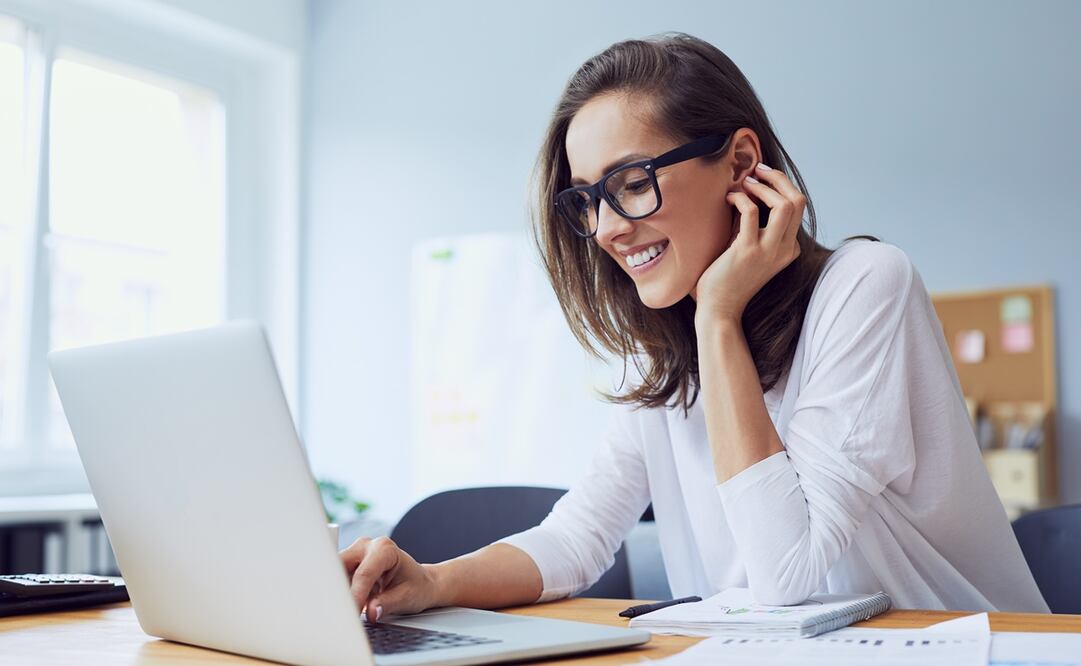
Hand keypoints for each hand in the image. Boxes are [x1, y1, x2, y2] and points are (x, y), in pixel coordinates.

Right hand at [340, 536, 440, 620]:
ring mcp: (355, 553)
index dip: (356, 596)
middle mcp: (367, 546)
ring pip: (334, 572)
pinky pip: (336, 578)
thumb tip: (370, 612)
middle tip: (340, 613)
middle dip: (338, 590)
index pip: (363, 574)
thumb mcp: (406, 598)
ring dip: (338, 592)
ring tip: (349, 609)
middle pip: (340, 566)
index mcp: (384, 549)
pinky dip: (340, 593)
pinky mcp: (347, 563)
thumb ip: (387, 604)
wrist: (419, 583)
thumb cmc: (416, 586)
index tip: (351, 613)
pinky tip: (349, 603)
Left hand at [694, 162, 804, 323]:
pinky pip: (751, 211)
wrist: (719, 309)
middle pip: (798, 201)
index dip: (780, 186)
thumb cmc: (728, 278)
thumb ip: (754, 225)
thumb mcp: (749, 249)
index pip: (797, 207)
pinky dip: (740, 198)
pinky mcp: (748, 251)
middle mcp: (785, 249)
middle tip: (758, 170)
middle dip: (779, 178)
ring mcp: (769, 251)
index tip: (760, 179)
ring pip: (785, 204)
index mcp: (788, 248)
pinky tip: (729, 198)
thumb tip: (749, 190)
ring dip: (764, 186)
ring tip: (746, 182)